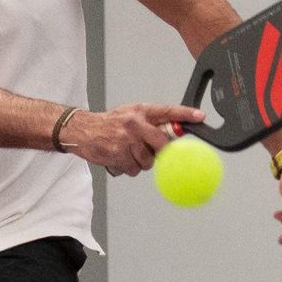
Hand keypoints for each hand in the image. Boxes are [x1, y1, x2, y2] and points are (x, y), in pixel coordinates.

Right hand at [63, 104, 205, 176]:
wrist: (82, 130)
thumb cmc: (108, 124)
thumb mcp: (130, 114)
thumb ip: (151, 122)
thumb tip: (173, 134)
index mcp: (140, 112)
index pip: (167, 111)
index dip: (185, 114)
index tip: (200, 116)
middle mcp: (134, 124)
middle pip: (162, 144)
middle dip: (160, 151)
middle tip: (150, 149)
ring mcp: (126, 140)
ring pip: (148, 161)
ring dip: (140, 161)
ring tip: (127, 152)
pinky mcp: (118, 155)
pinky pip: (134, 169)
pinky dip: (129, 168)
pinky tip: (119, 158)